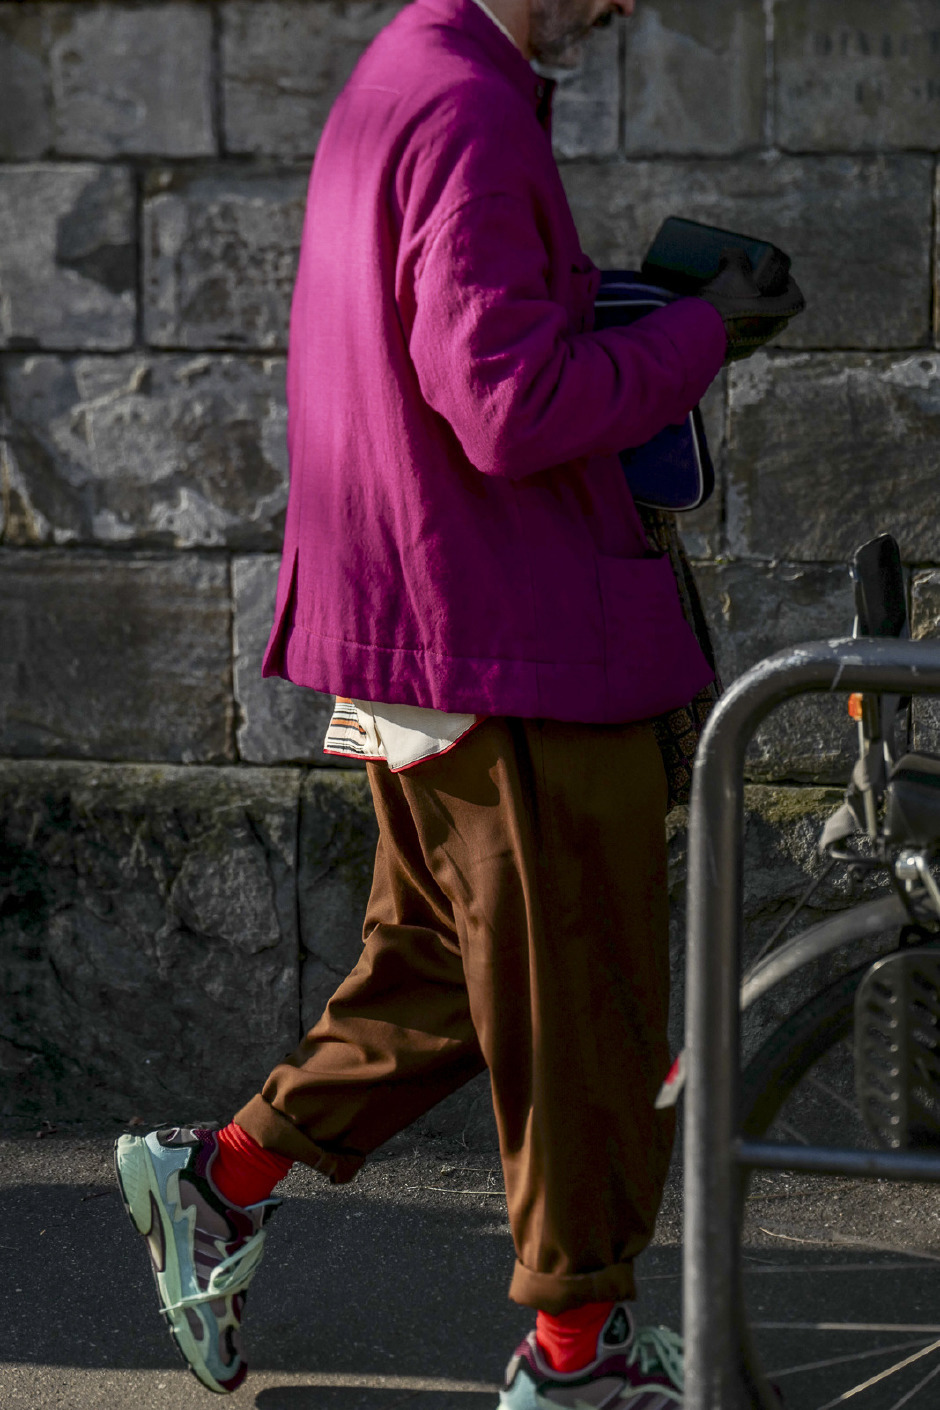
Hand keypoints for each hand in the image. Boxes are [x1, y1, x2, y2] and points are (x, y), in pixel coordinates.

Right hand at [697, 248, 804, 363]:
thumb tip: (733, 253)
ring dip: (751, 314)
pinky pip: (737, 338)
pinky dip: (733, 327)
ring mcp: (750, 347)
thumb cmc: (723, 304)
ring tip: (734, 301)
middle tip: (756, 286)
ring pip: (757, 326)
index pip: (795, 297)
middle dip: (770, 299)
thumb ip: (737, 258)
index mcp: (778, 313)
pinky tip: (718, 317)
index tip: (780, 276)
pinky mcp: (731, 355)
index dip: (790, 285)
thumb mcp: (732, 272)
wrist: (697, 337)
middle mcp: (768, 333)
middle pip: (777, 313)